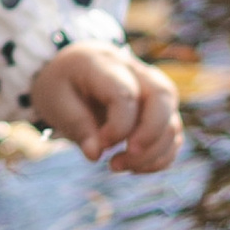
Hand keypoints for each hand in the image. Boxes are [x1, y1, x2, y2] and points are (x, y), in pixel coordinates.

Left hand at [27, 42, 182, 174]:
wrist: (75, 69)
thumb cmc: (64, 84)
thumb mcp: (56, 101)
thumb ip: (76, 125)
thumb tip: (95, 154)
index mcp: (106, 63)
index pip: (126, 94)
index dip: (117, 127)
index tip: (99, 144)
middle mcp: (138, 71)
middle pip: (163, 97)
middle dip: (149, 136)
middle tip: (121, 159)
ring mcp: (153, 90)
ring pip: (172, 121)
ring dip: (152, 154)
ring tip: (116, 165)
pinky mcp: (161, 111)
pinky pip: (173, 137)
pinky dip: (159, 158)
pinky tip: (132, 166)